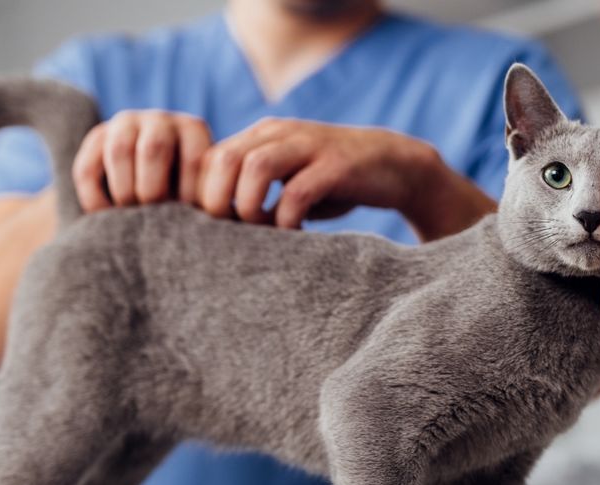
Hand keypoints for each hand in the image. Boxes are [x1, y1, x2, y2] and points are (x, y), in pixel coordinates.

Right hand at [73, 111, 212, 211]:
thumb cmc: (186, 196)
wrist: (153, 184)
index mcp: (193, 130)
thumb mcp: (201, 194)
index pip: (194, 159)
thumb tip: (203, 224)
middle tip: (155, 218)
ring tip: (132, 219)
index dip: (188, 196)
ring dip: (125, 192)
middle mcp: (160, 120)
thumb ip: (204, 201)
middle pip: (154, 149)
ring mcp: (126, 123)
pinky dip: (95, 199)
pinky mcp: (97, 137)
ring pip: (119, 152)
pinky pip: (88, 168)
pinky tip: (106, 217)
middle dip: (153, 191)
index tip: (186, 221)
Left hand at [195, 118, 492, 237]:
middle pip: (224, 157)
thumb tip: (216, 227)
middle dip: (219, 200)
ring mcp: (310, 146)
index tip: (215, 227)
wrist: (396, 165)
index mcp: (263, 135)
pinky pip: (298, 192)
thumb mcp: (289, 178)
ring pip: (255, 166)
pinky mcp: (337, 166)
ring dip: (250, 205)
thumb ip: (255, 190)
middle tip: (232, 231)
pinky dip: (287, 218)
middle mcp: (280, 133)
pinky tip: (294, 235)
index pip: (210, 156)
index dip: (203, 194)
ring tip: (261, 231)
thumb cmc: (335, 182)